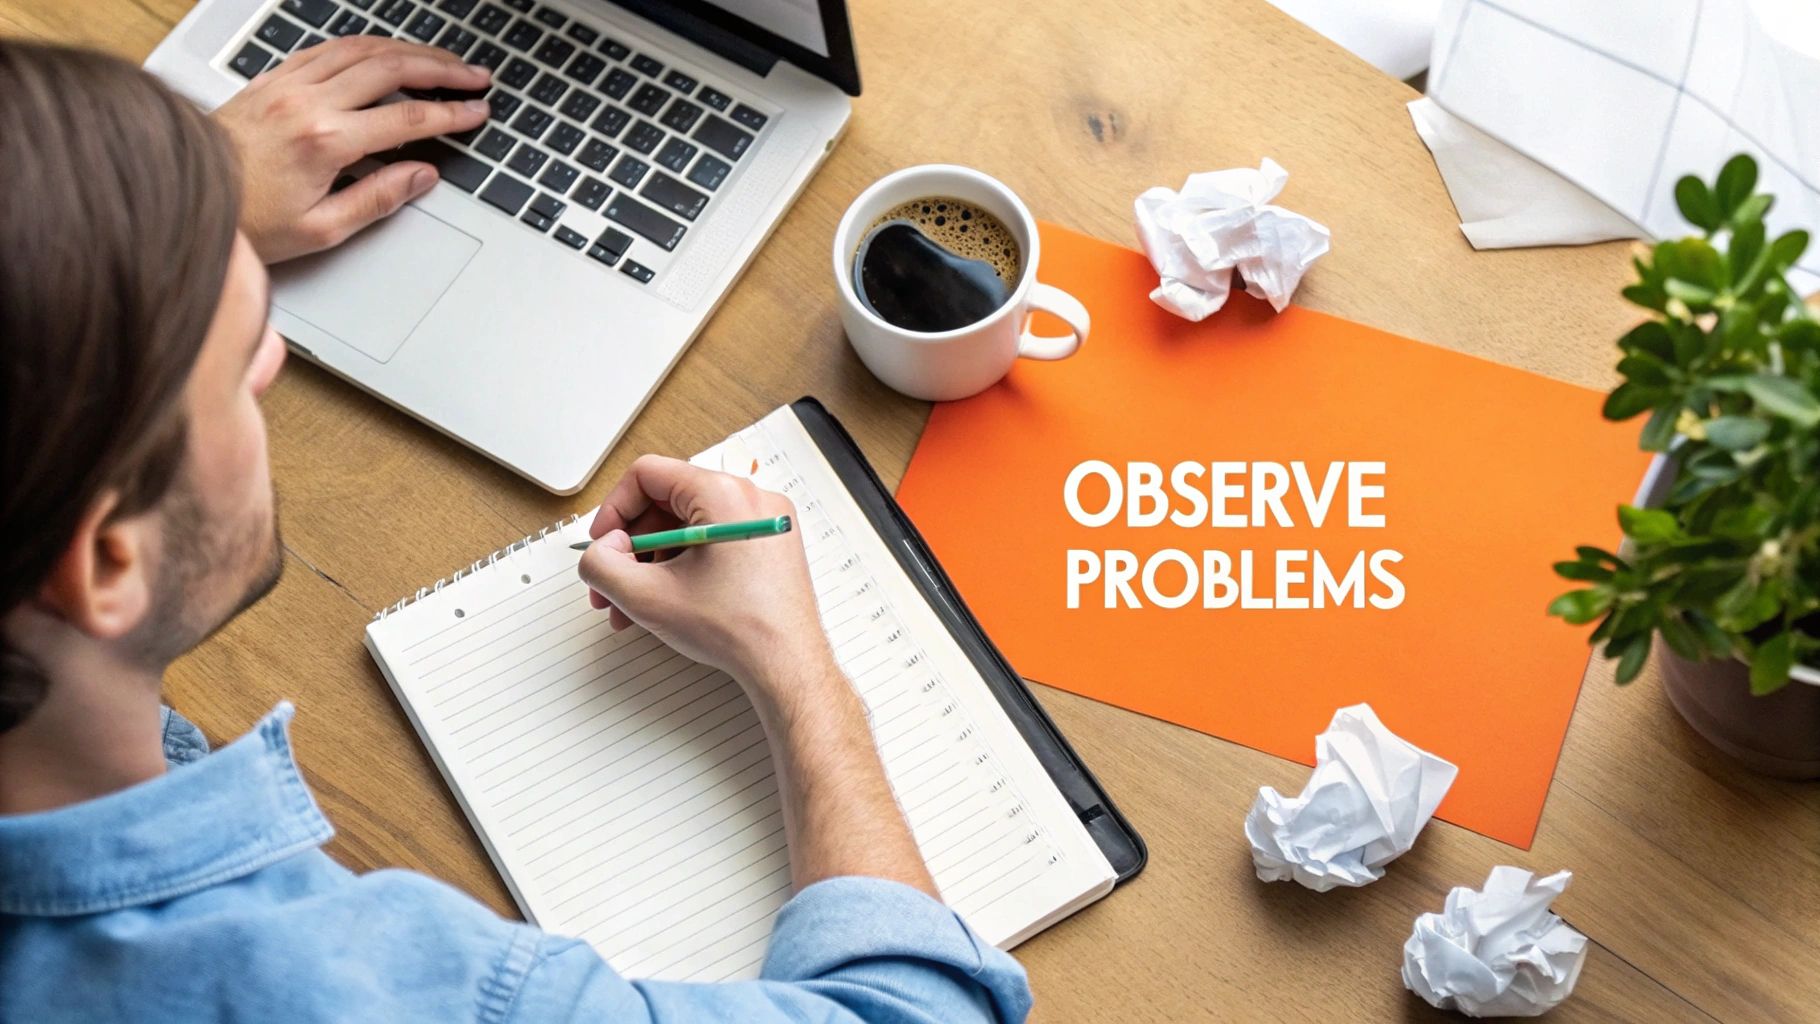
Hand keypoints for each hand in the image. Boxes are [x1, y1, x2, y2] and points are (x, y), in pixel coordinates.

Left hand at [212, 36, 490, 262]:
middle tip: (475, 77)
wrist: (186, 196)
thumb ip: (378, 199)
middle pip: (391, 69)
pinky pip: (329, 47)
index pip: (406, 120)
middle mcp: (306, 102)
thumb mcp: (321, 229)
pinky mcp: (273, 80)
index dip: (450, 115)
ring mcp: (287, 84)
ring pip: (363, 48)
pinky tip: (386, 52)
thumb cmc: (247, 220)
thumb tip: (421, 176)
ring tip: (442, 60)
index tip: (476, 113)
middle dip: (442, 69)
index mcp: (324, 142)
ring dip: (410, 50)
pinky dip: (367, 45)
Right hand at [578, 456, 835, 694]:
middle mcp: (748, 499)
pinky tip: (664, 603)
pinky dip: (684, 567)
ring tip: (633, 605)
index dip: (614, 509)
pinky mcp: (769, 545)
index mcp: (721, 494)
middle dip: (630, 547)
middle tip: (611, 582)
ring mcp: (763, 522)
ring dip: (653, 564)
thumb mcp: (648, 597)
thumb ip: (603, 565)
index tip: (603, 543)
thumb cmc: (737, 630)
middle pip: (667, 504)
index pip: (647, 475)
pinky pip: (713, 542)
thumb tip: (598, 551)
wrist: (787, 665)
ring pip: (688, 528)